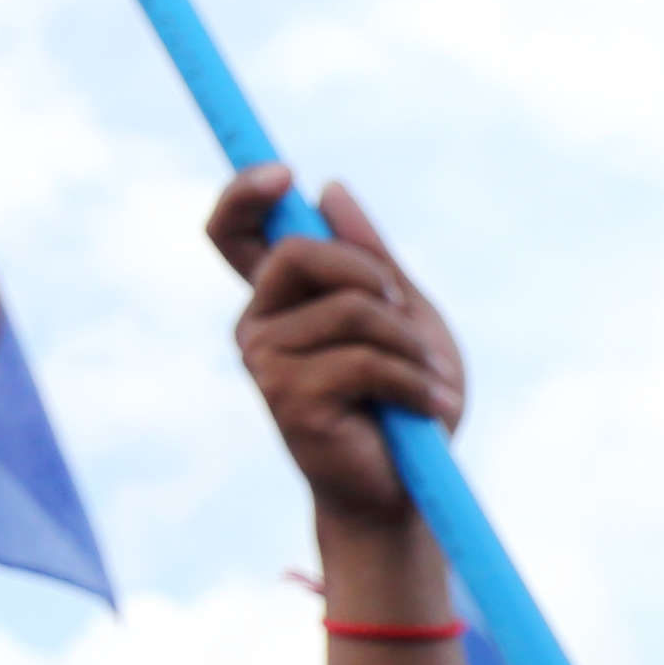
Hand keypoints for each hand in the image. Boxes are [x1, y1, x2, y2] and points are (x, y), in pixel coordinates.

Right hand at [206, 170, 455, 537]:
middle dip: (369, 273)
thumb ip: (370, 257)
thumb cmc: (406, 402)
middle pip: (295, 252)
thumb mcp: (405, 315)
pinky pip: (367, 360)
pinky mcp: (288, 398)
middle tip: (403, 313)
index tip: (282, 173)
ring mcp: (265, 362)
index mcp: (281, 301)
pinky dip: (415, 383)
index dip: (243, 194)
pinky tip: (426, 410)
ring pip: (351, 309)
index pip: (234, 234)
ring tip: (429, 384)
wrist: (409, 491)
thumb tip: (327, 189)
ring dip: (412, 346)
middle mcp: (259, 326)